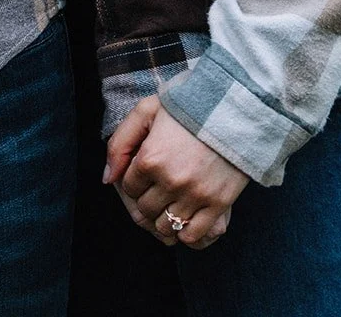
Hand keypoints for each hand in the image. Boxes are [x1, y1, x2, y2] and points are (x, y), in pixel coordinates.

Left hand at [106, 97, 247, 248]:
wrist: (233, 106)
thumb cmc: (187, 105)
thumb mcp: (146, 110)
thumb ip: (120, 143)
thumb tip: (107, 178)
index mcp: (151, 157)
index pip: (128, 187)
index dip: (133, 179)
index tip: (145, 169)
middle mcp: (171, 180)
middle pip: (145, 209)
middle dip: (146, 198)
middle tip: (157, 185)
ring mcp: (196, 194)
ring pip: (166, 225)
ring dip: (164, 216)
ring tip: (171, 199)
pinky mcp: (218, 203)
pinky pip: (192, 234)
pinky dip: (185, 230)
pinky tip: (187, 213)